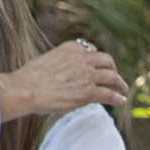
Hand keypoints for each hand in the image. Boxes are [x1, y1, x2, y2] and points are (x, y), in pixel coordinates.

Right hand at [0, 39, 127, 119]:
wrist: (26, 89)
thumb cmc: (29, 79)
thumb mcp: (46, 60)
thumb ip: (59, 63)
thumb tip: (62, 74)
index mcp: (71, 48)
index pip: (91, 51)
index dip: (97, 60)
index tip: (100, 67)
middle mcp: (82, 58)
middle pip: (106, 61)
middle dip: (113, 68)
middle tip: (115, 77)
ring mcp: (87, 75)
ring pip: (111, 77)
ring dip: (119, 83)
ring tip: (123, 89)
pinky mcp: (89, 92)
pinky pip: (109, 94)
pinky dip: (118, 98)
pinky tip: (121, 101)